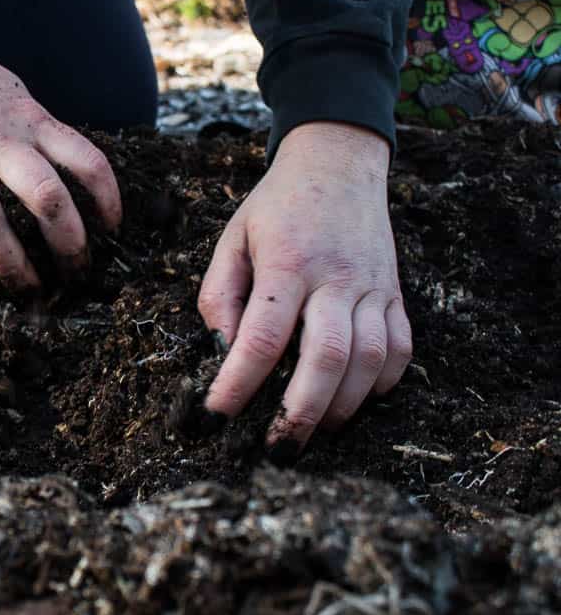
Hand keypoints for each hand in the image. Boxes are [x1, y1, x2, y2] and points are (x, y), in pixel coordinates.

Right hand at [0, 0, 120, 291]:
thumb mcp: (13, 94)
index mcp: (29, 118)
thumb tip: (72, 175)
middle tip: (76, 273)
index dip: (107, 199)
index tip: (112, 227)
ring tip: (31, 291)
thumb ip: (40, 132)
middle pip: (46, 198)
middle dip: (68, 245)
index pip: (86, 160)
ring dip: (15, 267)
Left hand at [198, 122, 412, 457]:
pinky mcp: (396, 294)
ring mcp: (374, 287)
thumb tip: (222, 352)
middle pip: (328, 357)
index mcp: (288, 263)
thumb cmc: (276, 208)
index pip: (263, 337)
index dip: (237, 383)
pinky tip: (354, 400)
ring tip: (312, 432)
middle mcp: (337, 278)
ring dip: (342, 407)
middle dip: (301, 413)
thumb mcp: (233, 239)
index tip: (214, 417)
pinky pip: (399, 349)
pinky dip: (380, 384)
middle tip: (276, 450)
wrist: (339, 164)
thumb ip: (221, 296)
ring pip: (369, 360)